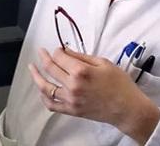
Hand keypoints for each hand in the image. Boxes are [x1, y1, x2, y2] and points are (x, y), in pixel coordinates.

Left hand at [28, 48, 159, 143]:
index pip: (59, 57)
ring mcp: (71, 99)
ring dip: (36, 76)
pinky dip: (43, 97)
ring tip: (32, 68)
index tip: (59, 49)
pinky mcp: (72, 110)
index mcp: (81, 71)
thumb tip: (66, 51)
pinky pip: (52, 105)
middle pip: (50, 69)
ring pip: (46, 87)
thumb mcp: (103, 63)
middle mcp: (73, 85)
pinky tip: (41, 90)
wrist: (128, 108)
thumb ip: (82, 56)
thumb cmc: (120, 85)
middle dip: (44, 58)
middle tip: (41, 52)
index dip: (57, 51)